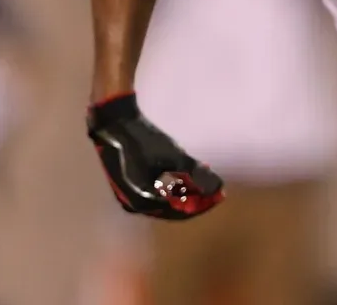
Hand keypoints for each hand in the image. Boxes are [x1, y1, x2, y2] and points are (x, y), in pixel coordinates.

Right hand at [86, 93, 224, 219]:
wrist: (116, 124)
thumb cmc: (144, 141)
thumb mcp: (174, 157)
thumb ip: (196, 175)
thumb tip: (218, 189)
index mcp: (143, 202)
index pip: (180, 212)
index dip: (202, 204)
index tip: (220, 194)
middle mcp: (135, 205)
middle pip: (173, 207)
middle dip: (195, 197)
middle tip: (215, 187)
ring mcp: (130, 195)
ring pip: (165, 198)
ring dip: (185, 190)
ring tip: (204, 178)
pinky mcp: (130, 184)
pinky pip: (156, 190)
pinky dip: (172, 185)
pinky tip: (185, 173)